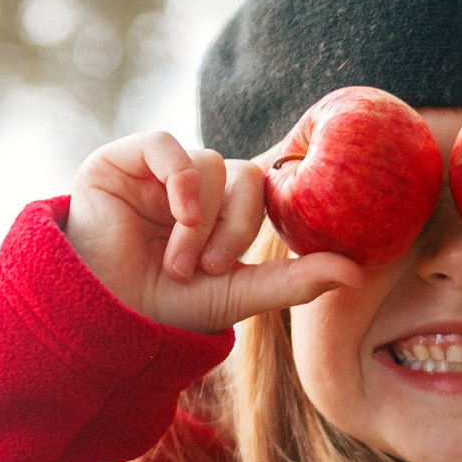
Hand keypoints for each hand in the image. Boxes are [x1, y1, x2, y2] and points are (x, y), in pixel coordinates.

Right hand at [63, 131, 362, 331]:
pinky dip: (180, 178)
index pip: (264, 191)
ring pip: (211, 163)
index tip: (231, 265)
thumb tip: (357, 273)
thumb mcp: (238, 295)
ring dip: (201, 220)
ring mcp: (159, 171)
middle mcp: (196, 186)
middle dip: (233, 226)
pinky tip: (177, 213)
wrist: (103, 317)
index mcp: (223, 210)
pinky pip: (167, 144)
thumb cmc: (167, 310)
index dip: (255, 222)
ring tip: (176, 263)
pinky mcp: (122, 160)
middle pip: (245, 174)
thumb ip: (295, 280)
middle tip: (206, 268)